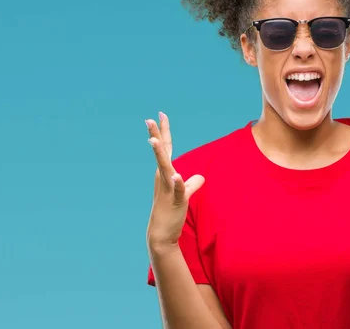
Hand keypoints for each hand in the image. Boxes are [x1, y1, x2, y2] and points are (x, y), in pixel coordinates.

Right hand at [145, 112, 204, 251]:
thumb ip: (192, 184)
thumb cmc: (171, 212)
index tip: (160, 114)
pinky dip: (177, 182)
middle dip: (156, 135)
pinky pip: (177, 189)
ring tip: (154, 140)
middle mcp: (163, 177)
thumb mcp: (184, 194)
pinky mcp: (175, 201)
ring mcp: (168, 188)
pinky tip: (176, 175)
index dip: (163, 132)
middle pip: (161, 153)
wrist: (162, 234)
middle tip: (149, 119)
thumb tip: (200, 177)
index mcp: (165, 173)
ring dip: (159, 154)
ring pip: (164, 168)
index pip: (165, 148)